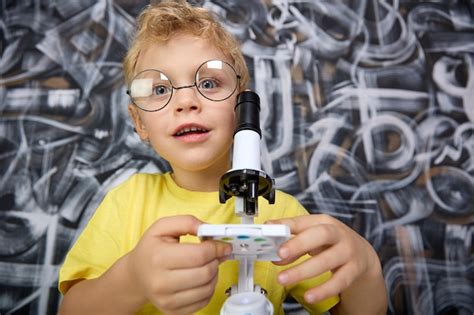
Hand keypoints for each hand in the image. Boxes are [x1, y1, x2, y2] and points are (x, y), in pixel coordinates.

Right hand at [125, 215, 231, 314]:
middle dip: (216, 260)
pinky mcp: (173, 311)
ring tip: (206, 265)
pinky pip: (204, 302)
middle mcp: (161, 283)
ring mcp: (167, 300)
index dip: (216, 248)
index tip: (222, 245)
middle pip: (205, 273)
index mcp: (159, 258)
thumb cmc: (150, 250)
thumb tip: (209, 229)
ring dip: (214, 274)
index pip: (199, 255)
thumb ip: (187, 222)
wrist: (136, 275)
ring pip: (208, 288)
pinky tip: (201, 278)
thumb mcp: (162, 227)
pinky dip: (209, 288)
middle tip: (214, 253)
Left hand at [268, 214, 382, 304]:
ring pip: (327, 261)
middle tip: (280, 254)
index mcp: (323, 221)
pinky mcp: (354, 270)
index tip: (269, 230)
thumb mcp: (312, 238)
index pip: (303, 221)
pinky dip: (324, 290)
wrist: (361, 254)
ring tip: (283, 279)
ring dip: (303, 271)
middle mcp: (338, 233)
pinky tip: (310, 296)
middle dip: (299, 244)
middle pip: (320, 235)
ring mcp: (348, 251)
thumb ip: (293, 245)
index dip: (287, 226)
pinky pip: (339, 281)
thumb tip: (275, 256)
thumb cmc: (330, 243)